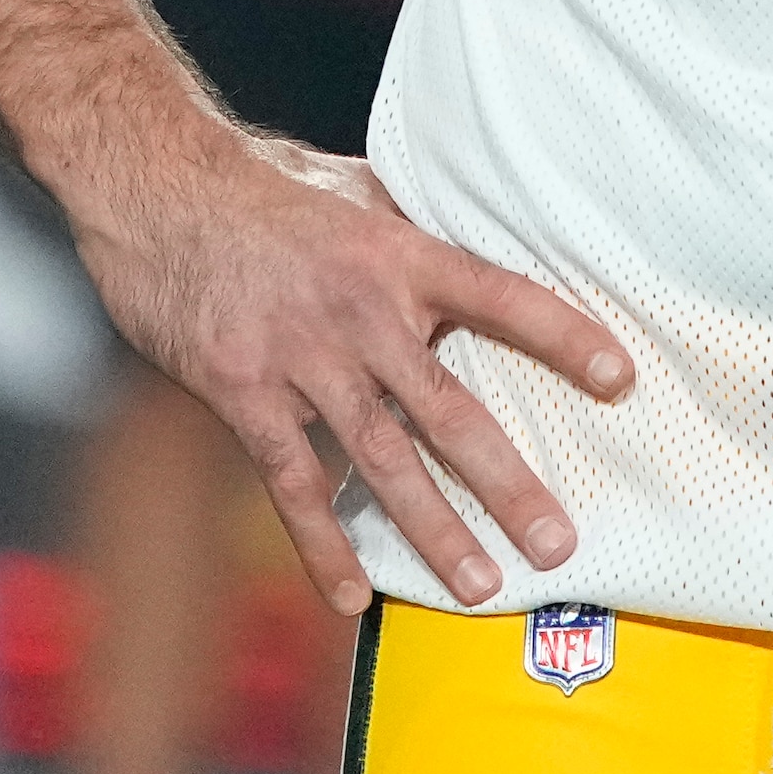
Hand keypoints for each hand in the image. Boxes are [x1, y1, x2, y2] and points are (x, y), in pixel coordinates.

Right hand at [82, 137, 631, 614]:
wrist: (153, 183)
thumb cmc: (257, 180)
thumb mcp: (350, 186)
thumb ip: (406, 225)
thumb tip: (460, 231)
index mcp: (398, 254)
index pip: (501, 295)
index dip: (563, 337)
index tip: (619, 379)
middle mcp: (361, 312)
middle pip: (449, 408)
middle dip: (506, 483)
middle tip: (557, 541)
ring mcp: (302, 358)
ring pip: (382, 458)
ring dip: (433, 528)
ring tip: (480, 584)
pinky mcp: (243, 392)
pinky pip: (292, 481)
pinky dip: (322, 542)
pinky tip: (352, 593)